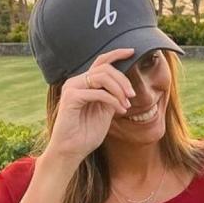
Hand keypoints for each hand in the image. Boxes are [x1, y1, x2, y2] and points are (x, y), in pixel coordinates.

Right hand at [45, 49, 136, 163]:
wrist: (72, 150)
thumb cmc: (87, 133)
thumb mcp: (105, 111)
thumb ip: (113, 95)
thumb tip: (126, 85)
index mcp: (84, 83)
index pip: (101, 62)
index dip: (117, 54)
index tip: (132, 52)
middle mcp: (76, 81)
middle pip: (105, 68)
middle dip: (123, 80)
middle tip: (132, 96)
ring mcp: (72, 88)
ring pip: (102, 77)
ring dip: (119, 90)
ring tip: (126, 104)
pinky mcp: (71, 97)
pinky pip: (98, 92)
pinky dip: (113, 100)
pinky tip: (120, 110)